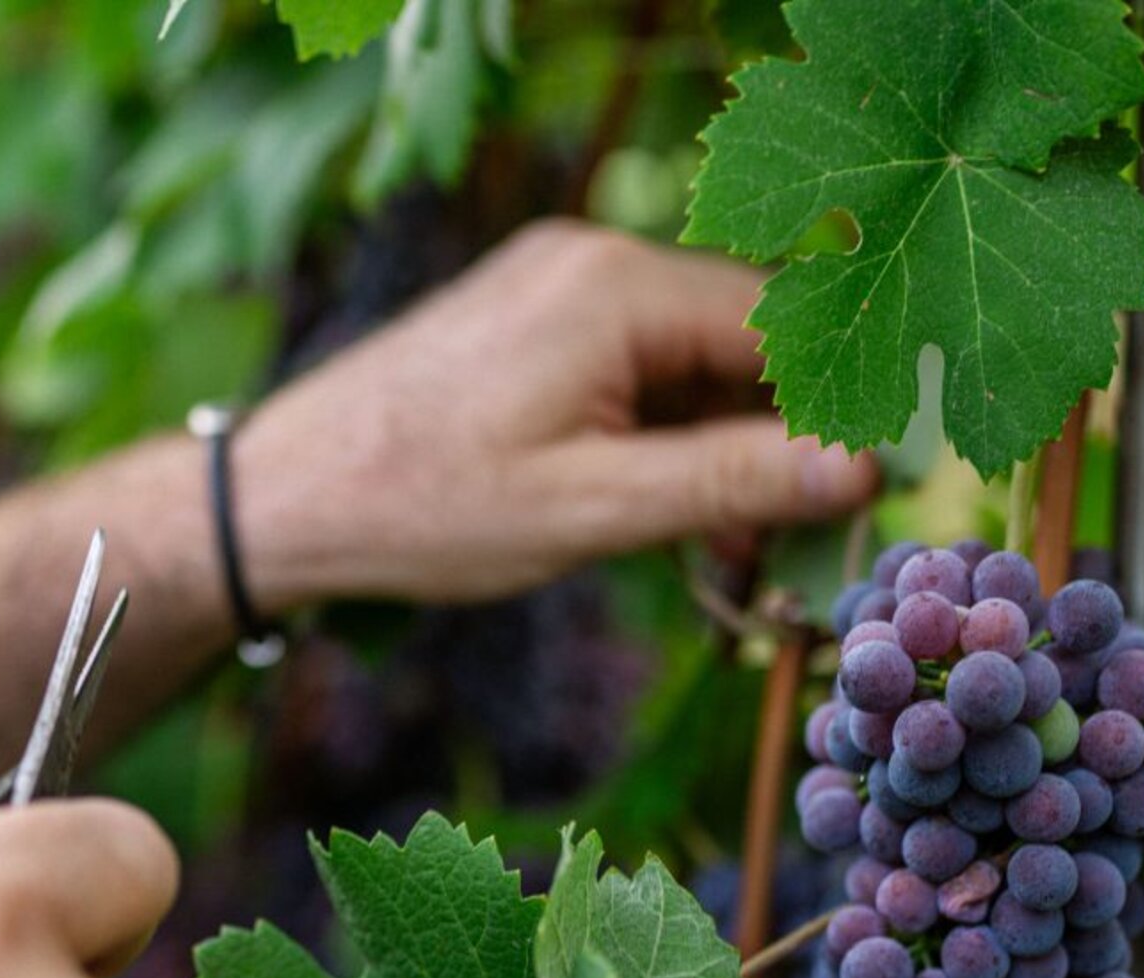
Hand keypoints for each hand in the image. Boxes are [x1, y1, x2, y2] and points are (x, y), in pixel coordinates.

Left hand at [238, 220, 878, 608]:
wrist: (285, 497)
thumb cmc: (423, 508)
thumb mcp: (590, 509)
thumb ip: (729, 482)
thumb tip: (858, 470)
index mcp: (614, 287)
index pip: (778, 328)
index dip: (830, 413)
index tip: (854, 499)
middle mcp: (588, 260)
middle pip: (733, 341)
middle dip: (769, 442)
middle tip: (777, 549)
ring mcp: (551, 286)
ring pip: (682, 360)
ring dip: (712, 448)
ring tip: (717, 550)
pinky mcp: (525, 320)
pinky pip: (627, 366)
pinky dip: (655, 435)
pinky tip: (655, 508)